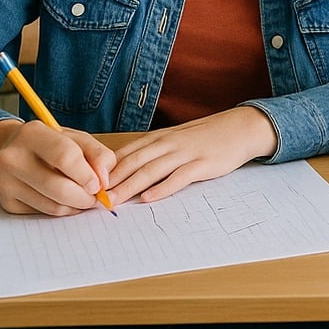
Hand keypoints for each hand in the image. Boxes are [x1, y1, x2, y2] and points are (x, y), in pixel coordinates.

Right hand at [0, 119, 117, 215]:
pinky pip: (43, 213)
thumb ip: (98, 154)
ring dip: (76, 206)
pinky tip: (66, 200)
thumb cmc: (52, 144)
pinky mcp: (7, 202)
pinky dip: (62, 210)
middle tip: (96, 197)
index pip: (65, 157)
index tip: (100, 184)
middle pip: (58, 187)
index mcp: (32, 134)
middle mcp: (12, 158)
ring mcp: (5, 182)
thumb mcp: (77, 139)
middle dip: (85, 197)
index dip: (88, 174)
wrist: (16, 151)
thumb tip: (104, 181)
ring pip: (52, 205)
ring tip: (84, 197)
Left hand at [107, 106, 278, 204]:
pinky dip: (163, 188)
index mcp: (160, 138)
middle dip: (112, 181)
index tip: (87, 185)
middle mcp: (169, 143)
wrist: (241, 127)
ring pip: (152, 170)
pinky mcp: (203, 163)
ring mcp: (186, 153)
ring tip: (114, 201)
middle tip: (93, 197)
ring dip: (130, 186)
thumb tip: (125, 170)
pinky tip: (150, 198)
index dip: (105, 169)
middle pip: (134, 162)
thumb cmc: (206, 136)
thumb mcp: (177, 139)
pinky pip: (180, 177)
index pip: (126, 153)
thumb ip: (154, 152)